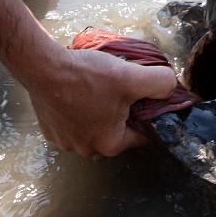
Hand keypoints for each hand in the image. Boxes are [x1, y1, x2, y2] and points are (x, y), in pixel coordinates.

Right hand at [23, 48, 176, 156]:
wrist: (43, 67)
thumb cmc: (87, 76)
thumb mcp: (132, 77)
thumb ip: (161, 83)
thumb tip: (172, 87)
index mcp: (110, 144)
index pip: (142, 134)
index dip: (148, 114)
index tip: (145, 97)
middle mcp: (87, 149)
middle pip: (117, 130)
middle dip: (123, 111)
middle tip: (121, 87)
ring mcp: (64, 141)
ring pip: (94, 125)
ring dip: (100, 109)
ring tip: (99, 86)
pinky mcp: (49, 130)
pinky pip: (74, 120)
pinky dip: (79, 108)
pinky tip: (79, 89)